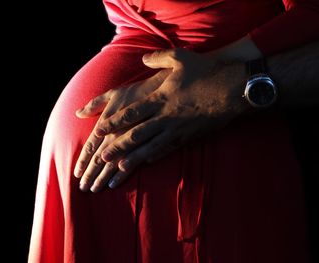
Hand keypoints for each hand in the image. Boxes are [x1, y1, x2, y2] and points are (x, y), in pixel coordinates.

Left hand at [80, 48, 247, 189]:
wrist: (233, 89)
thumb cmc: (206, 72)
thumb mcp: (180, 58)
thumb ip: (158, 58)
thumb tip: (143, 58)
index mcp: (160, 98)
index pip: (131, 113)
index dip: (114, 122)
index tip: (99, 130)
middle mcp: (165, 116)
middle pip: (137, 134)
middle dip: (118, 146)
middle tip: (102, 158)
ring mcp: (177, 128)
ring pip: (151, 146)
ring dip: (134, 158)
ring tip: (120, 168)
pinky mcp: (189, 135)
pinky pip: (170, 148)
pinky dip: (157, 155)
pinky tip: (148, 162)